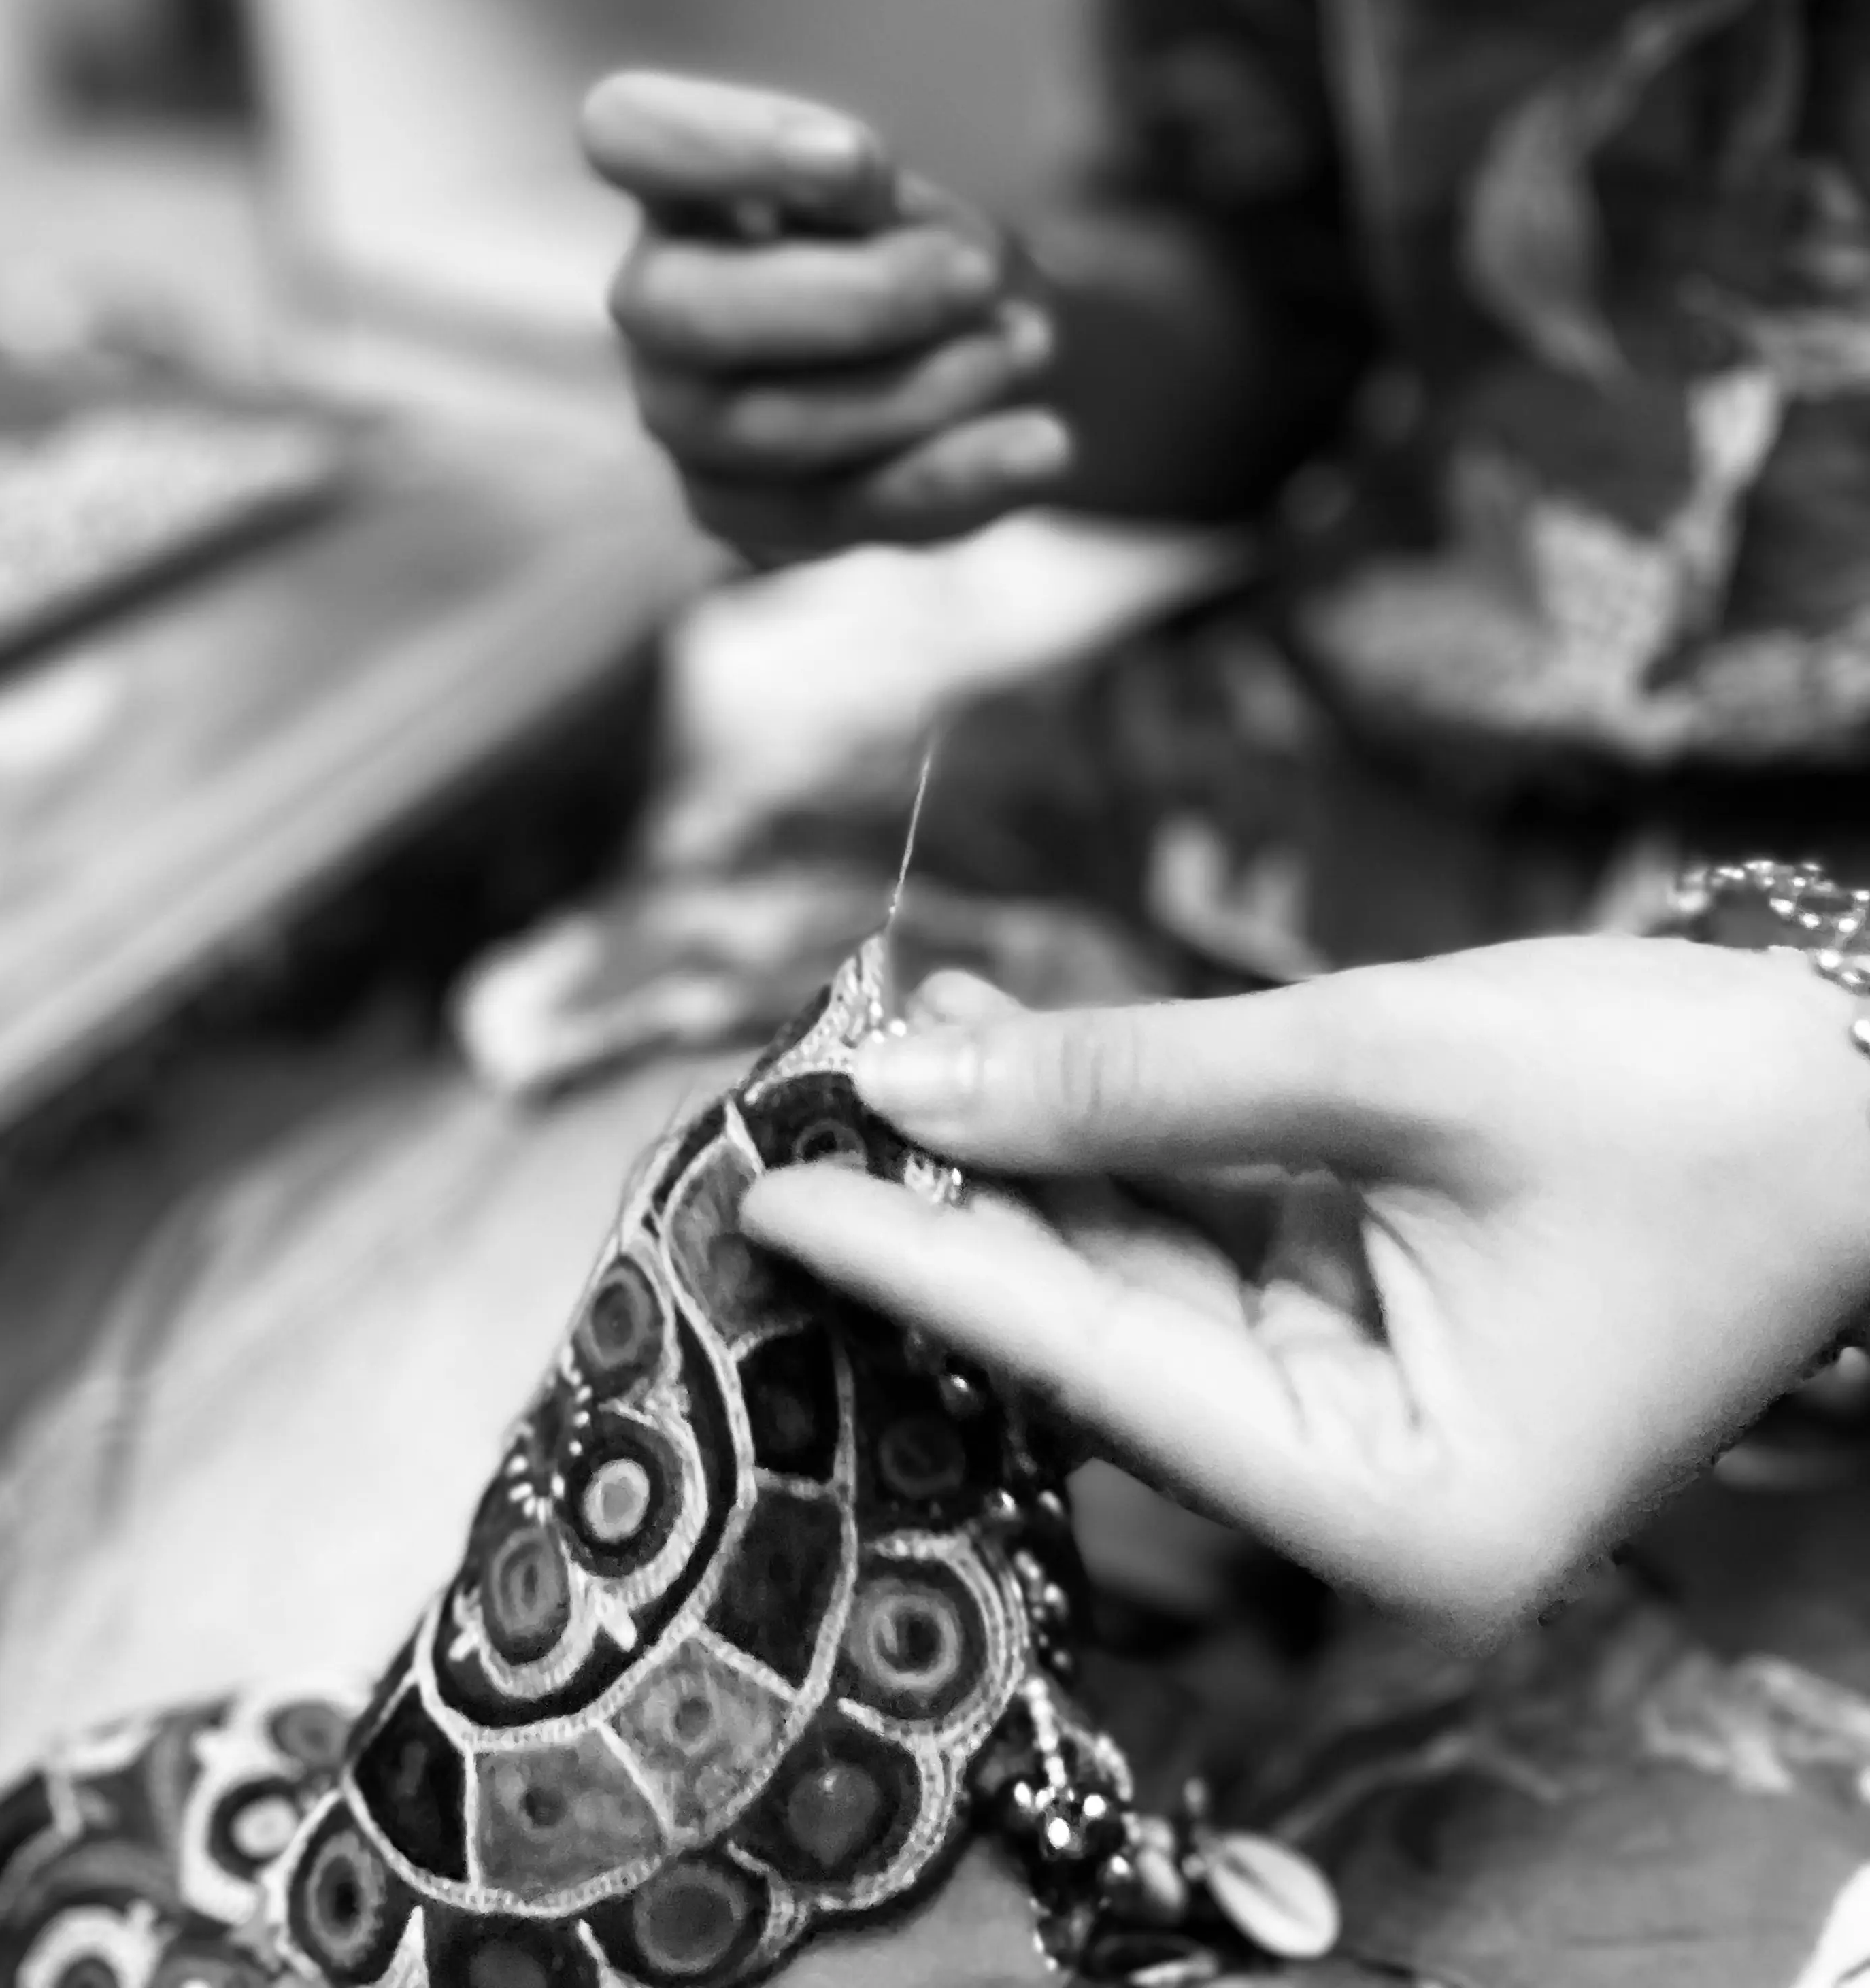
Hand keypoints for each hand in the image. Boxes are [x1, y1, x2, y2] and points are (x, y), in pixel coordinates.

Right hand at [583, 71, 1071, 561]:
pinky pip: (830, 515)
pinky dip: (949, 481)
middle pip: (684, 310)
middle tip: (978, 273)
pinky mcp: (740, 512)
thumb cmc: (927, 230)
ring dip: (912, 392)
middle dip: (852, 300)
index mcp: (680, 175)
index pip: (626, 131)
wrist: (974, 337)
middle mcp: (654, 298)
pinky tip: (1041, 445)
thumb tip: (866, 194)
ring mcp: (683, 415)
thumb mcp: (919, 179)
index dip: (723, 146)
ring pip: (761, 428)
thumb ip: (876, 181)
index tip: (858, 158)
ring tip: (1024, 344)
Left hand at [742, 940, 1869, 1639]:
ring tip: (904, 1020)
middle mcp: (1359, 1495)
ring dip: (1023, 1144)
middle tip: (817, 1071)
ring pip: (1135, 1276)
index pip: (1092, 1371)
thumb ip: (1141, 1081)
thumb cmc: (1684, 1097)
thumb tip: (914, 1076)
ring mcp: (1363, 1413)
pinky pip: (1202, 1235)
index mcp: (1390, 1506)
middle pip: (1098, 1334)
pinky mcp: (1369, 1329)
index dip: (923, 1265)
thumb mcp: (1394, 1062)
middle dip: (960, 1189)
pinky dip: (1111, 1142)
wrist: (1868, 1090)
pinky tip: (1009, 1040)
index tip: (767, 1191)